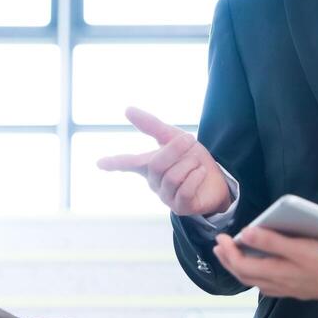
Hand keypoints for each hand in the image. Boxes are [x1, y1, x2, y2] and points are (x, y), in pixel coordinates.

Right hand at [96, 106, 230, 215]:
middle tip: (189, 139)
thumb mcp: (174, 137)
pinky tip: (201, 173)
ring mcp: (165, 197)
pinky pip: (185, 190)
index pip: (127, 163)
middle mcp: (153, 182)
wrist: (217, 179)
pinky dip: (196, 177)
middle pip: (157, 164)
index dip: (114, 162)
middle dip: (175, 149)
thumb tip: (127, 110)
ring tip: (196, 162)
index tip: (100, 162)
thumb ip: (152, 126)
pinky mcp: (180, 208)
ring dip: (189, 163)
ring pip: (172, 176)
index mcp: (148, 165)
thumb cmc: (191, 159)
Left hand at [212, 227, 317, 299]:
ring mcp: (286, 289)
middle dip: (228, 260)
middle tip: (219, 247)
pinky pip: (267, 284)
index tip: (220, 237)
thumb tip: (245, 234)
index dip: (227, 251)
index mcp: (275, 273)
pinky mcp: (295, 289)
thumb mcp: (299, 247)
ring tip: (233, 255)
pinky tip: (260, 267)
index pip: (241, 264)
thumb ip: (271, 241)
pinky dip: (256, 274)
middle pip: (244, 275)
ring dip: (240, 267)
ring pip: (254, 281)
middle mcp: (277, 284)